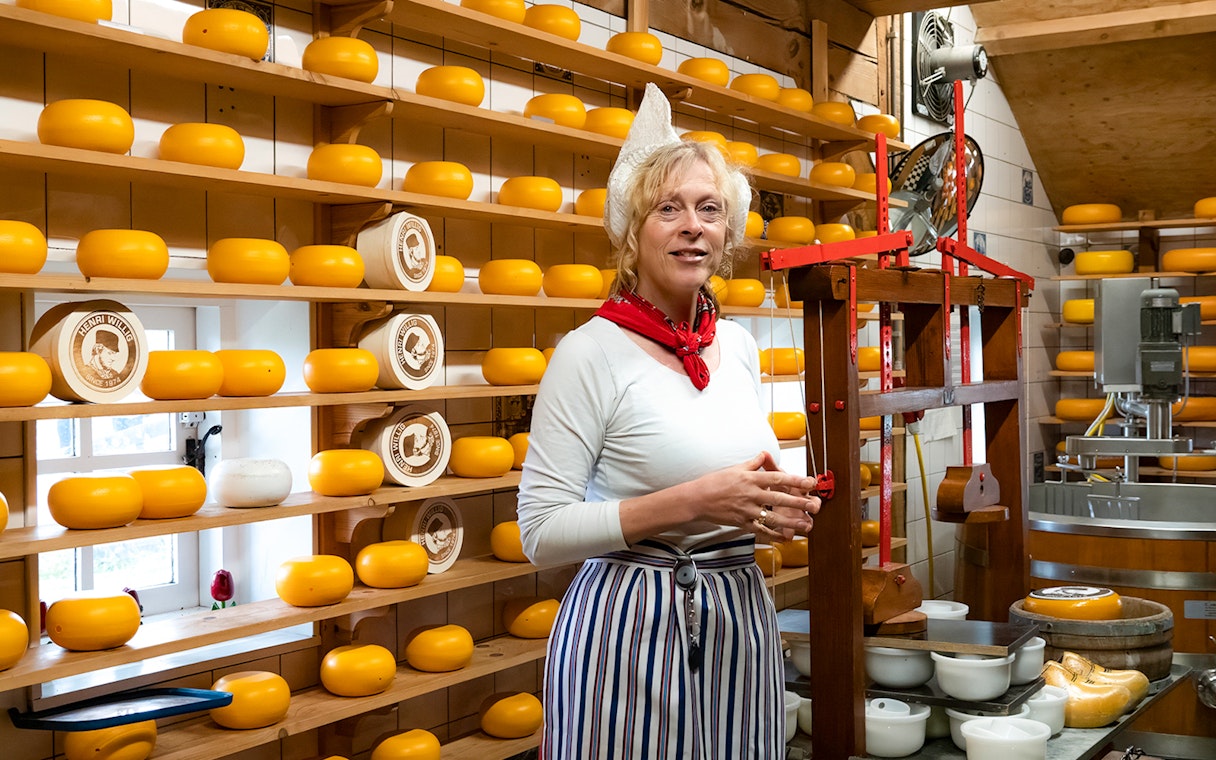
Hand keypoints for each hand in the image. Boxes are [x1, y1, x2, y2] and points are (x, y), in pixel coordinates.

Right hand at [692, 452, 819, 540]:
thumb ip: (753, 463)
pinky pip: (761, 530)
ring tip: (806, 524)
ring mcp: (747, 510)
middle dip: (799, 502)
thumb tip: (764, 455)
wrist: (697, 499)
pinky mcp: (742, 523)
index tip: (810, 482)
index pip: (778, 478)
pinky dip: (774, 535)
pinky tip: (785, 537)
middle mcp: (751, 494)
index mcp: (751, 479)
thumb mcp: (735, 468)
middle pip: (780, 499)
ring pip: (773, 517)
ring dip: (792, 522)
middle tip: (815, 505)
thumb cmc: (714, 483)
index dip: (796, 480)